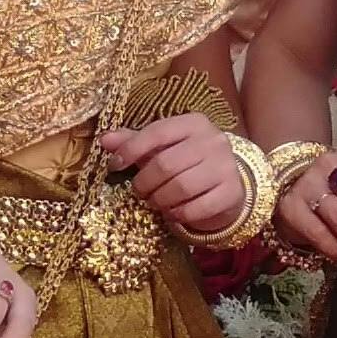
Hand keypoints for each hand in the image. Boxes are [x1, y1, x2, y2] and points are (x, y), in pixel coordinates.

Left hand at [102, 113, 244, 234]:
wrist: (230, 181)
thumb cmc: (189, 161)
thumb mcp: (163, 147)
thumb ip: (135, 142)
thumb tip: (104, 139)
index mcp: (193, 123)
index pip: (156, 132)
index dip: (130, 150)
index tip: (115, 166)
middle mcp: (213, 140)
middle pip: (166, 164)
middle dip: (145, 183)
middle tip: (140, 192)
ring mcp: (226, 166)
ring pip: (181, 187)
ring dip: (160, 200)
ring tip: (156, 202)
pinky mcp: (232, 192)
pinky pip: (197, 208)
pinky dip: (179, 214)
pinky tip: (173, 213)